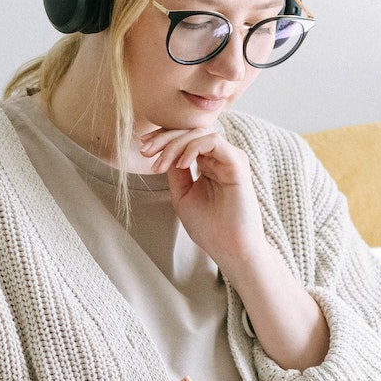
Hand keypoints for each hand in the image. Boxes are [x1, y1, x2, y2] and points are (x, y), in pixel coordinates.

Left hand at [140, 124, 329, 372]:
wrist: (230, 249)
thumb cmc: (210, 228)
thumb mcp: (183, 196)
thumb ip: (176, 173)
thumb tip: (162, 152)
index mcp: (208, 164)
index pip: (185, 140)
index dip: (162, 140)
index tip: (143, 150)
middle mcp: (220, 158)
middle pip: (190, 132)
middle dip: (164, 138)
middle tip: (145, 151)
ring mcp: (229, 159)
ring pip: (199, 133)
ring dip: (174, 144)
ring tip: (160, 163)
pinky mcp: (237, 163)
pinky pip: (213, 141)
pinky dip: (193, 147)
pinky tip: (180, 163)